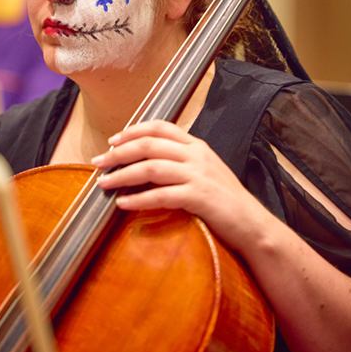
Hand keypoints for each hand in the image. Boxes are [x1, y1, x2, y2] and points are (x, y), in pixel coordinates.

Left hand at [93, 120, 265, 250]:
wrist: (252, 224)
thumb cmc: (224, 199)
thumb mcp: (204, 170)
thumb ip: (180, 161)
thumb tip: (145, 162)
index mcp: (196, 145)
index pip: (159, 127)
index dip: (132, 131)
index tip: (112, 141)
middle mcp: (196, 155)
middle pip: (149, 145)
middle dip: (119, 153)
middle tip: (98, 162)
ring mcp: (198, 175)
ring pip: (150, 167)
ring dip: (122, 175)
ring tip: (103, 183)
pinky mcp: (199, 197)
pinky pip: (161, 195)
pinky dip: (138, 199)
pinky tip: (122, 203)